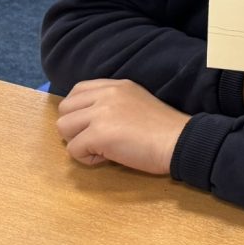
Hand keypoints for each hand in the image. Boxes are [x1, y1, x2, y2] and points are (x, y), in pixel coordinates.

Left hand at [55, 79, 190, 175]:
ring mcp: (101, 113)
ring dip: (78, 142)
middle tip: (96, 139)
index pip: (77, 91)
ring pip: (63, 127)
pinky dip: (87, 159)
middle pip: (64, 109)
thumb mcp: (137, 102)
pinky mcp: (98, 134)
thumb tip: (88, 121)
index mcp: (117, 86)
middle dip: (75, 128)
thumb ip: (113, 104)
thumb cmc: (164, 129)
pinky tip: (108, 157)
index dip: (78, 111)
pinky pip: (73, 149)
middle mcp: (106, 94)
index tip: (93, 125)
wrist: (179, 141)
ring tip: (102, 148)